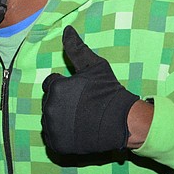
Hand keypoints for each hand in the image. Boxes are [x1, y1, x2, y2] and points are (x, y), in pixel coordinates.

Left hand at [41, 26, 138, 153]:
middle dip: (62, 101)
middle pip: (50, 101)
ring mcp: (52, 128)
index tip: (81, 92)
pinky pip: (52, 136)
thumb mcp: (95, 66)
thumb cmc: (109, 92)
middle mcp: (50, 108)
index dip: (66, 86)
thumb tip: (66, 30)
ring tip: (82, 117)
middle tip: (83, 105)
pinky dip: (61, 134)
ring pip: (50, 118)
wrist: (124, 122)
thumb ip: (77, 49)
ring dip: (61, 117)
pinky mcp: (56, 144)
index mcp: (56, 88)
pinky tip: (78, 130)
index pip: (51, 84)